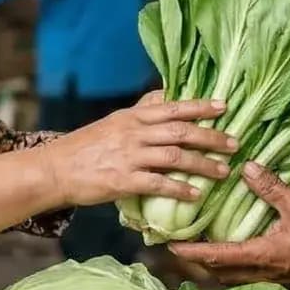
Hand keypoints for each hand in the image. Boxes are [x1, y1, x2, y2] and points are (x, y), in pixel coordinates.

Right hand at [37, 95, 234, 206]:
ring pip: (174, 157)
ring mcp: (128, 157)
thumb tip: (167, 94)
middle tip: (235, 143)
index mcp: (132, 117)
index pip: (172, 107)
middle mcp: (133, 133)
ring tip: (224, 171)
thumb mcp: (114, 121)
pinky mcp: (122, 181)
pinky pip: (158, 184)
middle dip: (211, 137)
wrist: (55, 169)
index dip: (200, 106)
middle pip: (180, 131)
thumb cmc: (86, 146)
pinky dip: (179, 189)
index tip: (224, 106)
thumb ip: (142, 110)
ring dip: (202, 164)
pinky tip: (196, 195)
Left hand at [171, 162, 289, 285]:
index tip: (169, 246)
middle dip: (199, 263)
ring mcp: (274, 282)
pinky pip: (252, 281)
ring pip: (235, 280)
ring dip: (218, 268)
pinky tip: (243, 258)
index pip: (215, 256)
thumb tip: (248, 168)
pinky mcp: (286, 284)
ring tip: (208, 252)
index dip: (190, 251)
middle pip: (219, 273)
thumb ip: (271, 188)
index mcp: (259, 256)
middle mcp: (261, 274)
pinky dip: (238, 271)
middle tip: (183, 248)